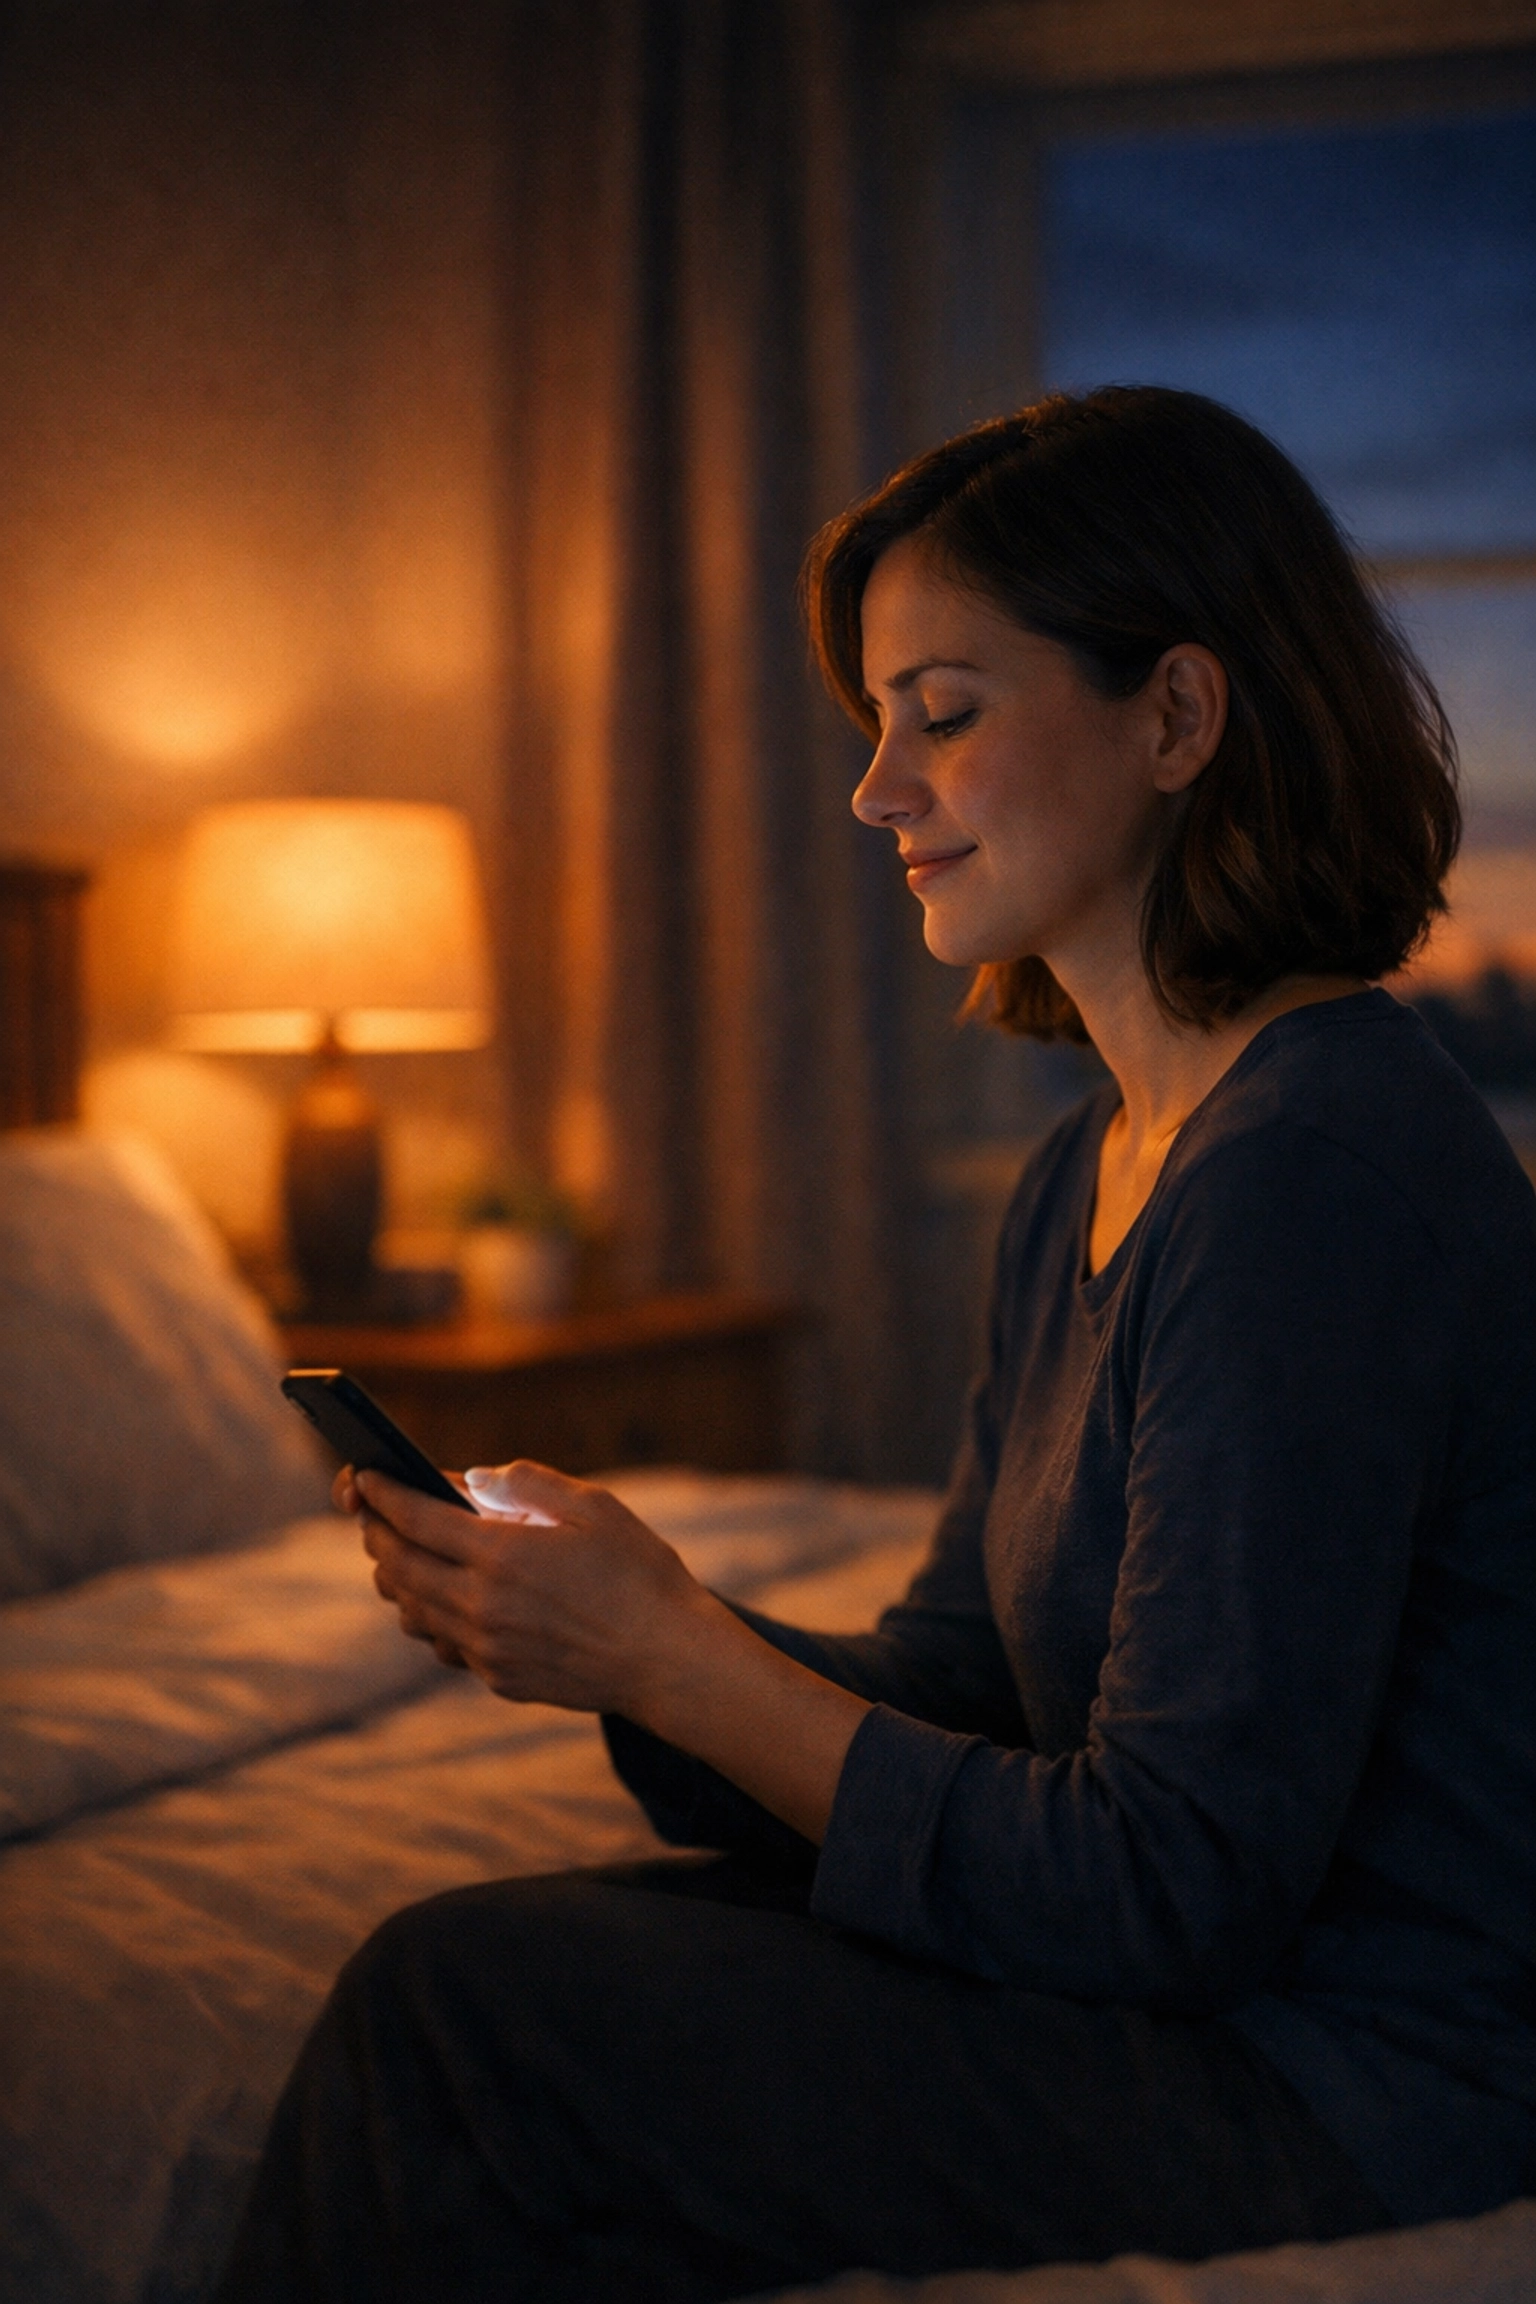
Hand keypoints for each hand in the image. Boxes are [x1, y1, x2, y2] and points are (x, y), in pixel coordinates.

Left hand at [337, 1459, 716, 1715]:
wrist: (669, 1661)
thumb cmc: (641, 1575)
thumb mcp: (595, 1507)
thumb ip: (528, 1484)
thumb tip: (471, 1479)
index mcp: (503, 1555)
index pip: (414, 1518)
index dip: (381, 1493)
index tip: (364, 1476)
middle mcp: (483, 1606)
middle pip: (398, 1566)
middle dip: (376, 1533)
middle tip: (373, 1511)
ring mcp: (487, 1648)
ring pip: (411, 1610)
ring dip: (396, 1577)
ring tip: (400, 1553)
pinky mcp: (498, 1678)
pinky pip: (443, 1643)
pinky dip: (430, 1614)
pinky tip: (445, 1598)